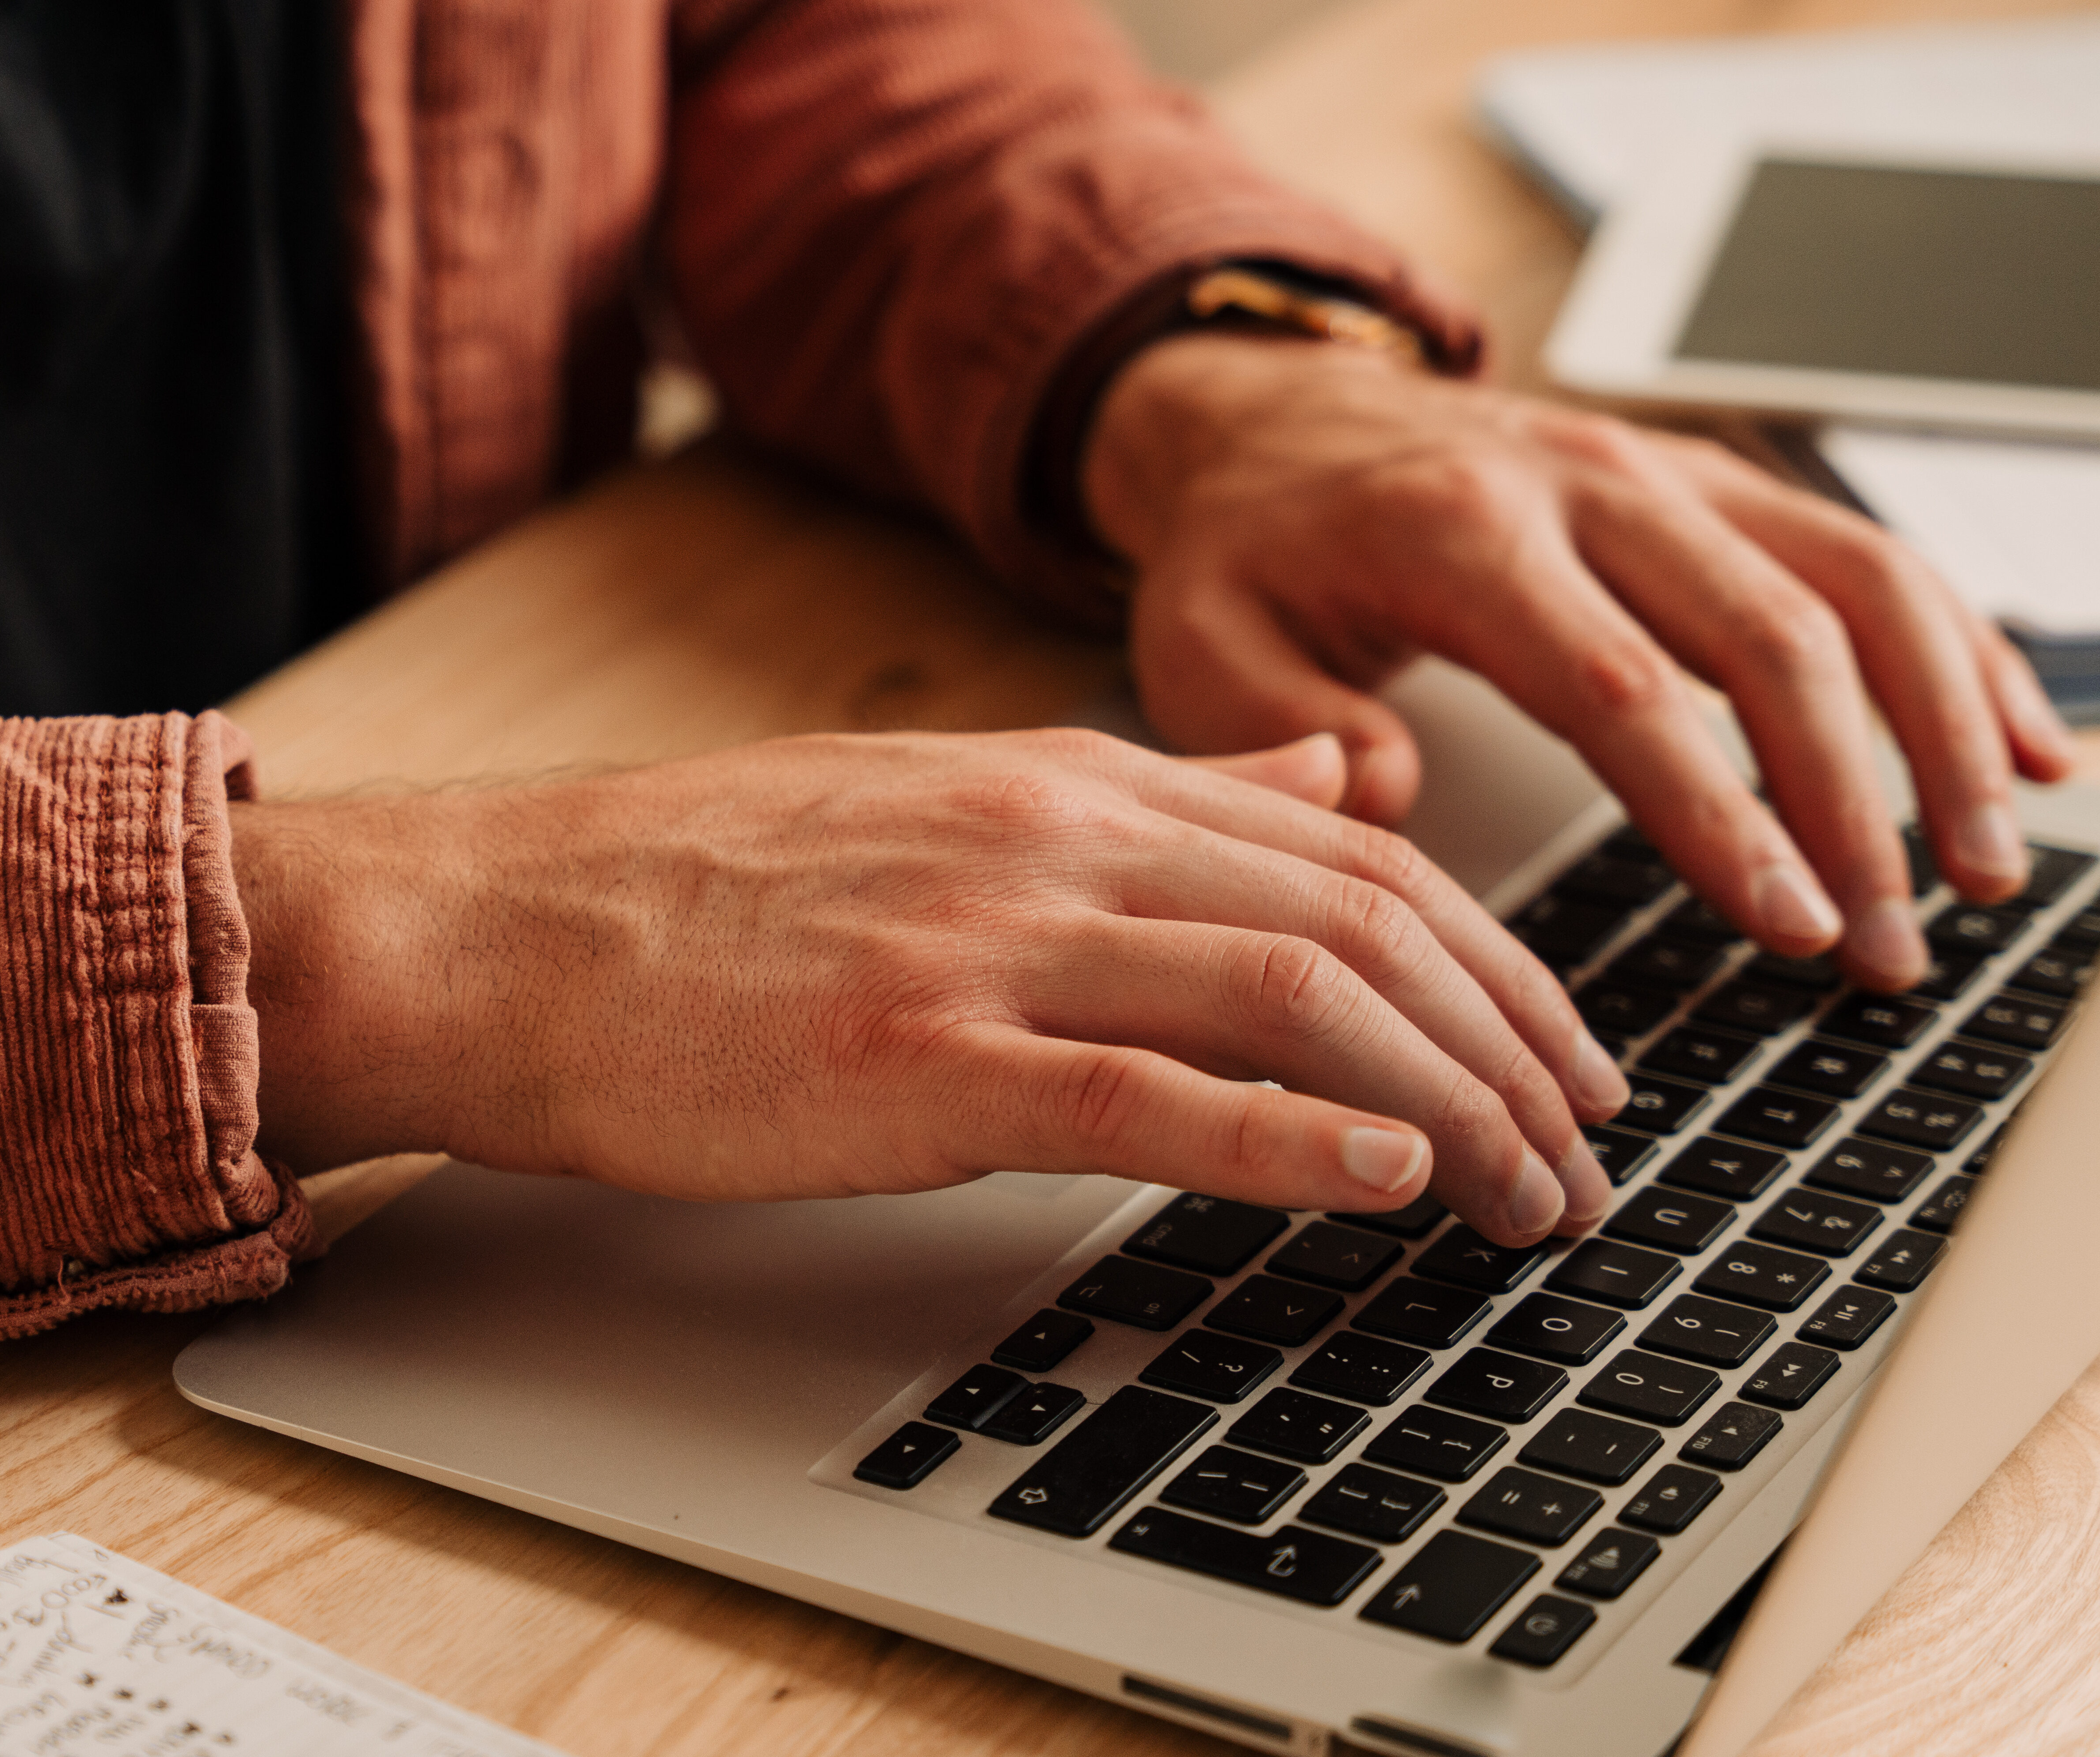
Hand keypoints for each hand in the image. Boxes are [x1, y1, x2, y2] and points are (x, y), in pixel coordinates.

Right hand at [233, 728, 1633, 1244]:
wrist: (514, 929)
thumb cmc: (709, 892)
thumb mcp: (955, 797)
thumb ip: (1153, 796)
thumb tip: (1325, 782)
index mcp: (1068, 782)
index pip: (1356, 855)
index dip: (1499, 960)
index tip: (1566, 1054)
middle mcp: (1055, 842)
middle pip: (1365, 926)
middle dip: (1513, 1044)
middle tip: (1585, 1151)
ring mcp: (990, 944)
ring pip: (1294, 999)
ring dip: (1445, 1102)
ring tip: (1525, 1191)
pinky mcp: (921, 1058)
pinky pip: (1150, 1092)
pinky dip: (1290, 1140)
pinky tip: (1382, 1182)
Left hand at [1082, 334, 2078, 990]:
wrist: (1265, 416)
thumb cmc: (1245, 551)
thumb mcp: (1200, 643)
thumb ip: (1276, 728)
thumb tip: (1384, 794)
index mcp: (1464, 536)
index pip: (1628, 688)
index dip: (1724, 812)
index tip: (1796, 922)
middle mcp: (1590, 486)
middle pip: (1773, 638)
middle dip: (1860, 803)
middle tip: (1896, 950)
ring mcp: (1669, 472)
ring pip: (1856, 583)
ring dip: (1942, 729)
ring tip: (1986, 870)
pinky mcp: (1717, 482)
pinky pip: (1868, 555)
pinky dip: (1960, 651)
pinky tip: (2025, 746)